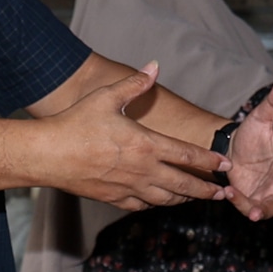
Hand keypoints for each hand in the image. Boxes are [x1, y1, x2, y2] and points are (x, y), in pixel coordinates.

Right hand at [30, 62, 231, 211]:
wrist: (47, 154)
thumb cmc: (76, 123)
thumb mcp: (106, 98)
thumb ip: (135, 84)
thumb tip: (154, 65)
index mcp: (146, 144)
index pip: (187, 155)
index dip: (209, 160)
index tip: (224, 164)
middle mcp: (143, 170)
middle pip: (184, 184)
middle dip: (206, 189)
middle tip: (221, 193)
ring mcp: (129, 188)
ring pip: (166, 199)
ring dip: (184, 199)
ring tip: (194, 198)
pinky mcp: (113, 199)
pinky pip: (142, 205)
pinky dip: (156, 204)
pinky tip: (159, 200)